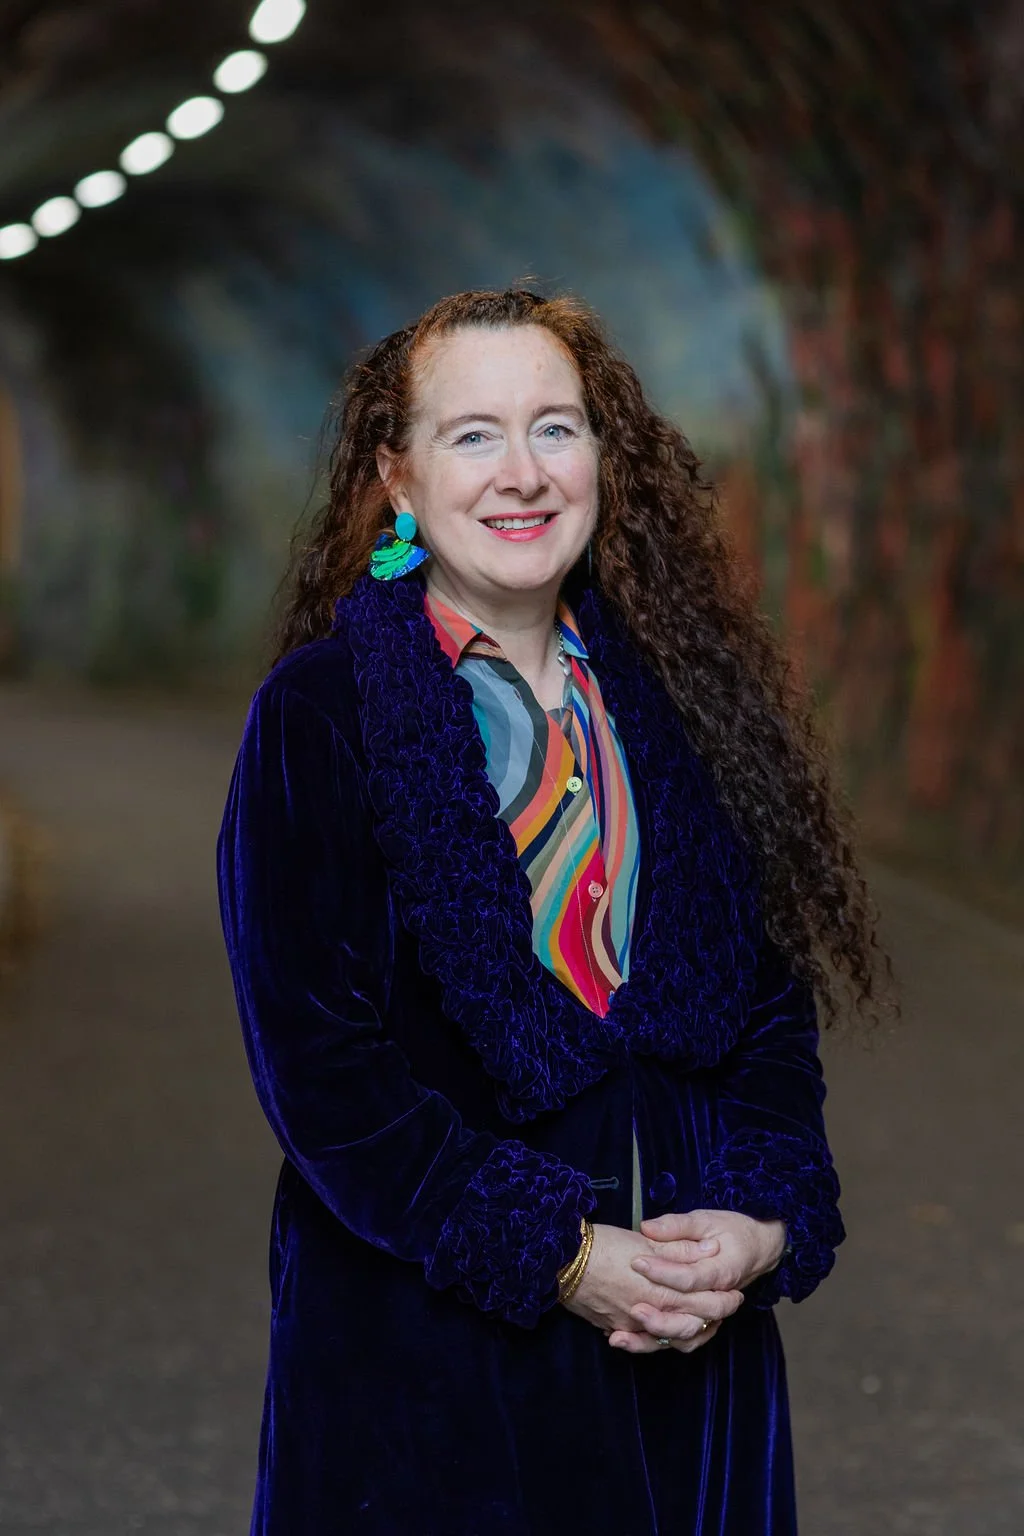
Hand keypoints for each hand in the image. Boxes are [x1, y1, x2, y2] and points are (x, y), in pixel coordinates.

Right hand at [561, 1223, 744, 1354]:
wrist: (562, 1261)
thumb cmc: (605, 1246)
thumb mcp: (646, 1243)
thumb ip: (680, 1249)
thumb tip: (710, 1250)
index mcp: (662, 1292)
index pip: (703, 1303)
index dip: (722, 1300)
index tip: (735, 1295)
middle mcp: (650, 1315)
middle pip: (690, 1325)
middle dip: (712, 1318)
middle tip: (726, 1311)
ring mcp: (631, 1326)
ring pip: (668, 1339)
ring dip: (687, 1332)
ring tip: (701, 1324)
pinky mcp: (614, 1328)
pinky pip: (642, 1342)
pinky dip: (657, 1339)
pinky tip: (663, 1332)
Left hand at [618, 1209, 786, 1349]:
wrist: (758, 1248)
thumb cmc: (732, 1230)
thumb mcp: (706, 1219)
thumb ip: (677, 1225)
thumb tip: (647, 1228)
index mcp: (721, 1272)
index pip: (690, 1278)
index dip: (662, 1272)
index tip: (636, 1262)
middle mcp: (717, 1300)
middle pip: (688, 1320)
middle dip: (657, 1316)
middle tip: (631, 1306)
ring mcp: (710, 1315)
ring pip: (684, 1337)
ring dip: (652, 1339)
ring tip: (620, 1335)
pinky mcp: (701, 1321)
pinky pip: (680, 1341)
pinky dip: (656, 1344)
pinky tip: (627, 1338)